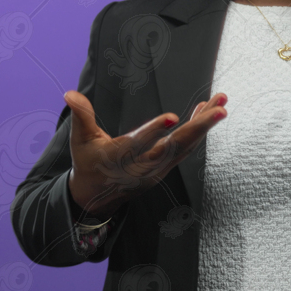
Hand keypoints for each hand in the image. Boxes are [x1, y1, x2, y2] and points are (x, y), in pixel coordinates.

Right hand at [65, 90, 228, 218]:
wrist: (97, 196)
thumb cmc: (88, 163)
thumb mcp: (80, 141)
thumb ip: (81, 117)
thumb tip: (69, 94)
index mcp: (119, 158)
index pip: (139, 144)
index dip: (155, 131)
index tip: (173, 117)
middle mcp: (144, 166)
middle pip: (176, 146)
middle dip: (199, 127)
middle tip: (219, 110)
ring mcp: (159, 168)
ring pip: (187, 145)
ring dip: (205, 124)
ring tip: (222, 102)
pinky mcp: (167, 166)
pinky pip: (188, 147)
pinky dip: (200, 129)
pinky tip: (209, 110)